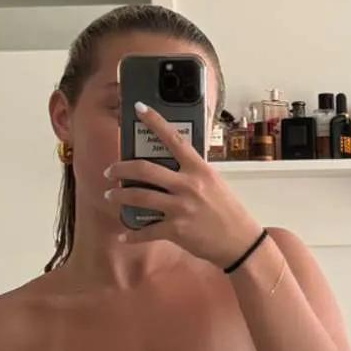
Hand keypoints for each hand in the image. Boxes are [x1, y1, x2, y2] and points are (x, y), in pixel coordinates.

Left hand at [104, 104, 262, 269]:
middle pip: (145, 169)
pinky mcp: (176, 230)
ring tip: (110, 195)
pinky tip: (124, 235)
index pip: (174, 138)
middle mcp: (188, 185)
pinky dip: (132, 235)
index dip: (155, 121)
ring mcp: (180, 207)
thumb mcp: (214, 182)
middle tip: (110, 171)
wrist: (240, 242)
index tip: (138, 108)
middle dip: (121, 168)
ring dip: (119, 196)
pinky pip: (146, 231)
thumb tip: (171, 164)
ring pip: (139, 196)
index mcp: (198, 169)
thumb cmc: (228, 211)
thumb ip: (193, 172)